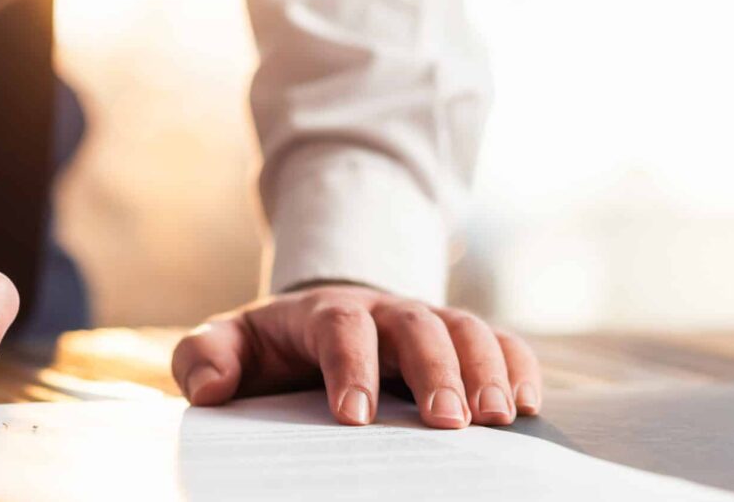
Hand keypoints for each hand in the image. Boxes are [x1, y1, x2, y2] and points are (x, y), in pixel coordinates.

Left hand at [172, 284, 540, 428]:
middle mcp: (383, 309)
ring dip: (486, 371)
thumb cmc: (269, 350)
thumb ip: (204, 359)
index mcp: (322, 311)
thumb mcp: (226, 346)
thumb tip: (212, 388)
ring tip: (499, 420)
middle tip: (449, 423)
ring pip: (466, 329)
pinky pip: (500, 342)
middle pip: (417, 325)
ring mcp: (426, 320)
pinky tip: (529, 407)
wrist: (312, 325)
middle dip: (436, 371)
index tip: (355, 419)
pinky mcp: (458, 341)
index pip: (341, 328)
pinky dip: (519, 367)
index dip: (350, 368)